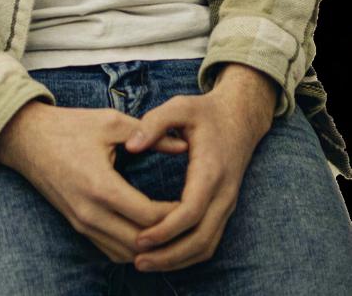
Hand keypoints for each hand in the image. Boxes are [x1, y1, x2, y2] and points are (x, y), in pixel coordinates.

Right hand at [0, 101, 185, 264]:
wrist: (26, 138)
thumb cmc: (69, 126)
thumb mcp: (109, 122)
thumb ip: (147, 134)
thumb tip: (183, 145)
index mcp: (101, 186)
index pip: (149, 218)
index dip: (175, 215)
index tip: (192, 201)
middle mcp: (90, 213)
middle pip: (141, 244)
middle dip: (167, 235)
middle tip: (188, 219)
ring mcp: (81, 223)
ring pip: (126, 254)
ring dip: (150, 246)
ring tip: (171, 227)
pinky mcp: (76, 225)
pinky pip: (110, 250)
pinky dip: (131, 247)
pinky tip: (145, 231)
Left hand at [123, 63, 277, 272]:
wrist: (240, 118)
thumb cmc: (205, 112)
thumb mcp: (179, 106)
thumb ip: (154, 123)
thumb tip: (131, 146)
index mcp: (211, 170)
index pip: (191, 211)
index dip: (166, 229)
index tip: (139, 237)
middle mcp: (223, 194)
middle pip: (201, 239)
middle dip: (170, 255)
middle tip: (137, 261)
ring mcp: (227, 204)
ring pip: (207, 245)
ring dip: (178, 259)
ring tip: (146, 263)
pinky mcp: (223, 209)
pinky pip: (209, 240)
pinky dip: (188, 254)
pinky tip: (164, 256)